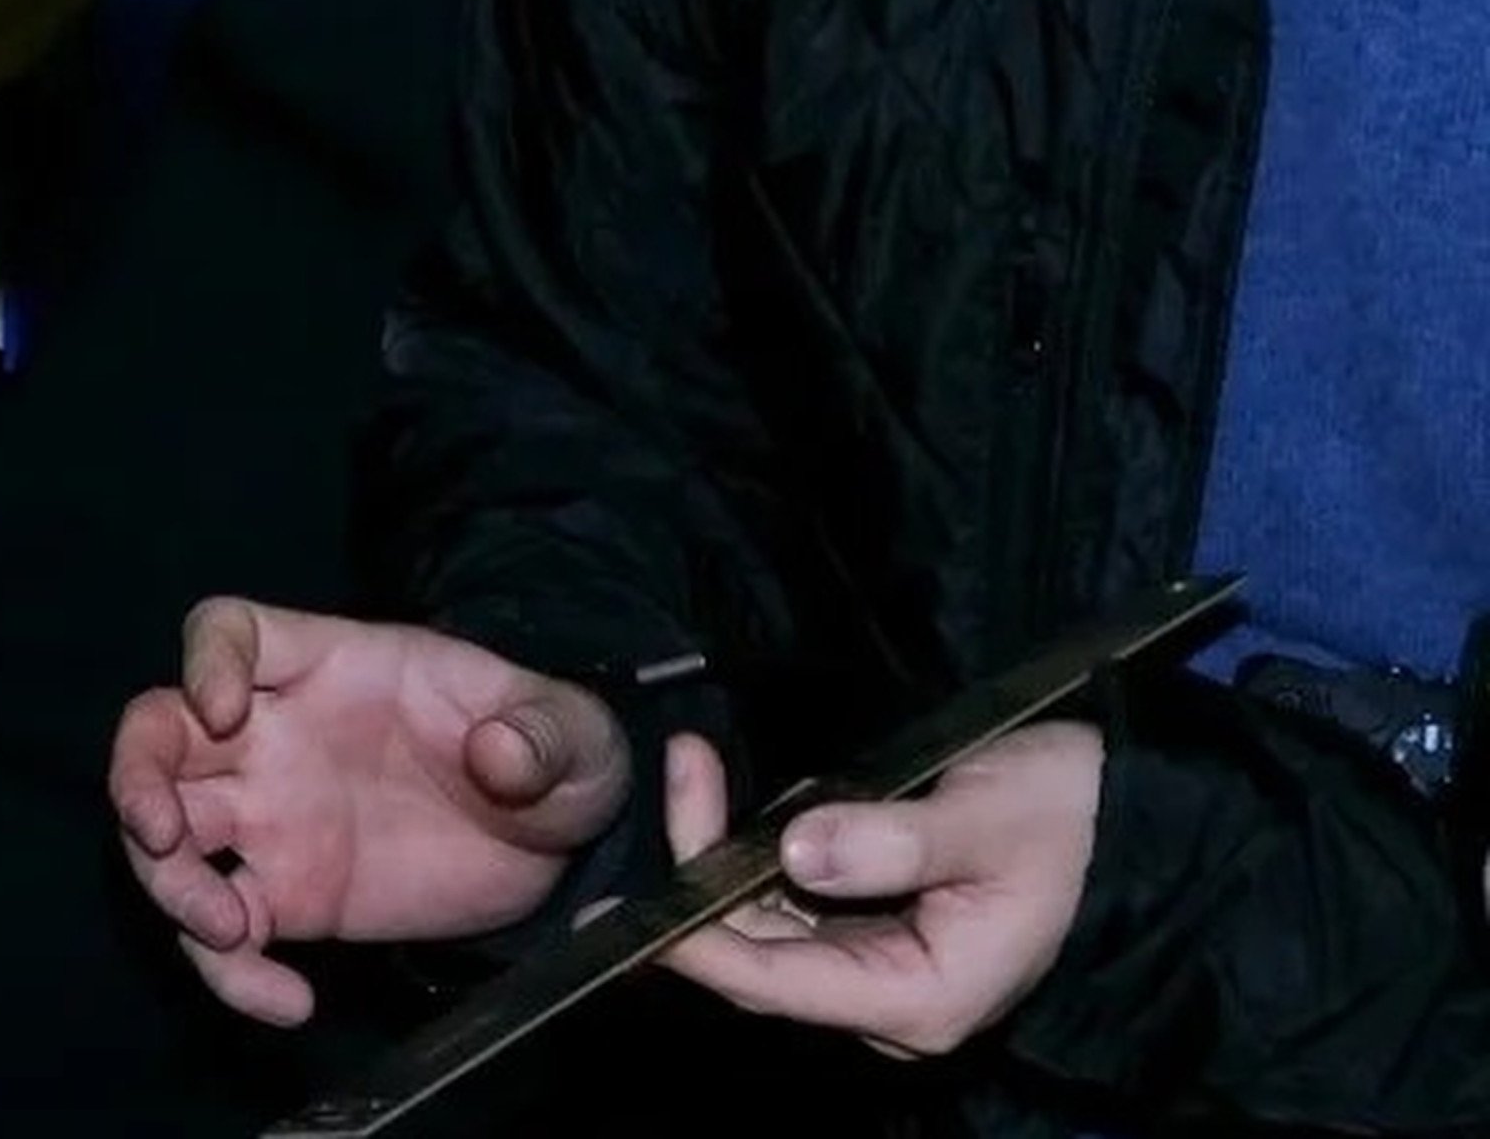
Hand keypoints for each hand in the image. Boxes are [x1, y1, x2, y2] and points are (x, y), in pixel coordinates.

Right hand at [111, 598, 633, 1023]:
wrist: (558, 845)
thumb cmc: (551, 753)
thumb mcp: (570, 730)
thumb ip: (541, 732)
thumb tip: (501, 758)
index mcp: (326, 666)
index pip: (228, 632)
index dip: (206, 661)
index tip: (224, 710)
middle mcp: (273, 736)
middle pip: (159, 731)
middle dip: (135, 775)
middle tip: (160, 831)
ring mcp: (270, 820)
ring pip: (168, 836)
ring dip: (168, 882)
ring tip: (229, 931)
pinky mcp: (289, 899)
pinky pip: (227, 934)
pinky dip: (233, 972)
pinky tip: (288, 1001)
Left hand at [652, 720, 1101, 1058]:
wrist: (1125, 808)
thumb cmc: (1070, 816)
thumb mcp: (990, 818)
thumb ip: (896, 840)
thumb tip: (798, 852)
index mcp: (922, 997)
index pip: (780, 985)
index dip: (700, 946)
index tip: (633, 912)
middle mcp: (890, 996)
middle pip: (759, 951)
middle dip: (703, 863)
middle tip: (684, 768)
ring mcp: (879, 962)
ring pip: (765, 918)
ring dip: (721, 844)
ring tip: (697, 760)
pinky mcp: (873, 923)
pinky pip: (789, 895)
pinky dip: (754, 845)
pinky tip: (729, 787)